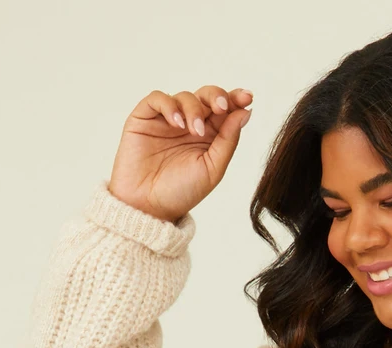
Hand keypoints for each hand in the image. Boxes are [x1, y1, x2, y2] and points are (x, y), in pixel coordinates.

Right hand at [106, 84, 253, 223]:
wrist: (148, 207)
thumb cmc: (181, 192)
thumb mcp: (213, 169)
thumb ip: (228, 140)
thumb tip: (245, 111)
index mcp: (209, 136)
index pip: (224, 110)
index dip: (236, 99)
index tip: (247, 97)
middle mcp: (189, 124)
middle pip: (206, 96)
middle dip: (216, 96)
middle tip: (221, 107)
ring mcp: (167, 119)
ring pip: (185, 96)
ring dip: (194, 109)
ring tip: (194, 130)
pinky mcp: (145, 117)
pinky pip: (158, 98)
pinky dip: (170, 106)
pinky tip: (177, 123)